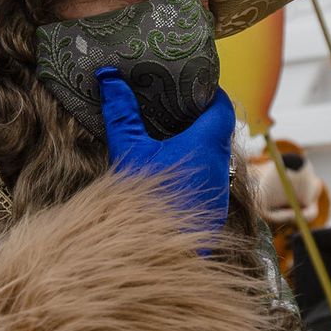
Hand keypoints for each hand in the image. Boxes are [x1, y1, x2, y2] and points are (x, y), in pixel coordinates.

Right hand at [97, 69, 234, 238]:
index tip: (193, 81)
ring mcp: (218, 187)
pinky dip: (195, 163)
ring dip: (197, 140)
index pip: (221, 107)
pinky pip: (209, 174)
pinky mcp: (212, 206)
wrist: (159, 254)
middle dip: (201, 113)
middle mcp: (218, 164)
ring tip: (172, 127)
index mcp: (206, 144)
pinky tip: (172, 163)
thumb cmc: (148, 200)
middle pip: (219, 128)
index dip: (211, 91)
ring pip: (214, 153)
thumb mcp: (130, 151)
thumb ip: (121, 114)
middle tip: (176, 99)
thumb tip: (109, 77)